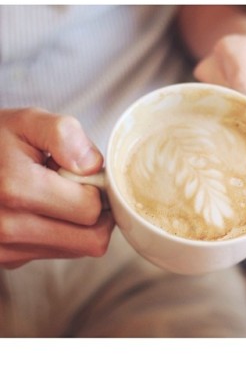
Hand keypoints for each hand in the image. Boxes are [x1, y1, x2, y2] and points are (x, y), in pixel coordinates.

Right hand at [0, 108, 114, 268]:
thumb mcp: (29, 122)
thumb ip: (65, 136)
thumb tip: (93, 166)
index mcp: (17, 188)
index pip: (91, 210)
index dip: (98, 190)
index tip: (84, 175)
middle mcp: (8, 227)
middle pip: (92, 240)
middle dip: (95, 213)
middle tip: (77, 188)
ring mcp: (5, 249)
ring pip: (77, 250)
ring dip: (77, 225)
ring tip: (54, 197)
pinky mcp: (5, 260)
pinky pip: (55, 254)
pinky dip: (59, 235)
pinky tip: (41, 211)